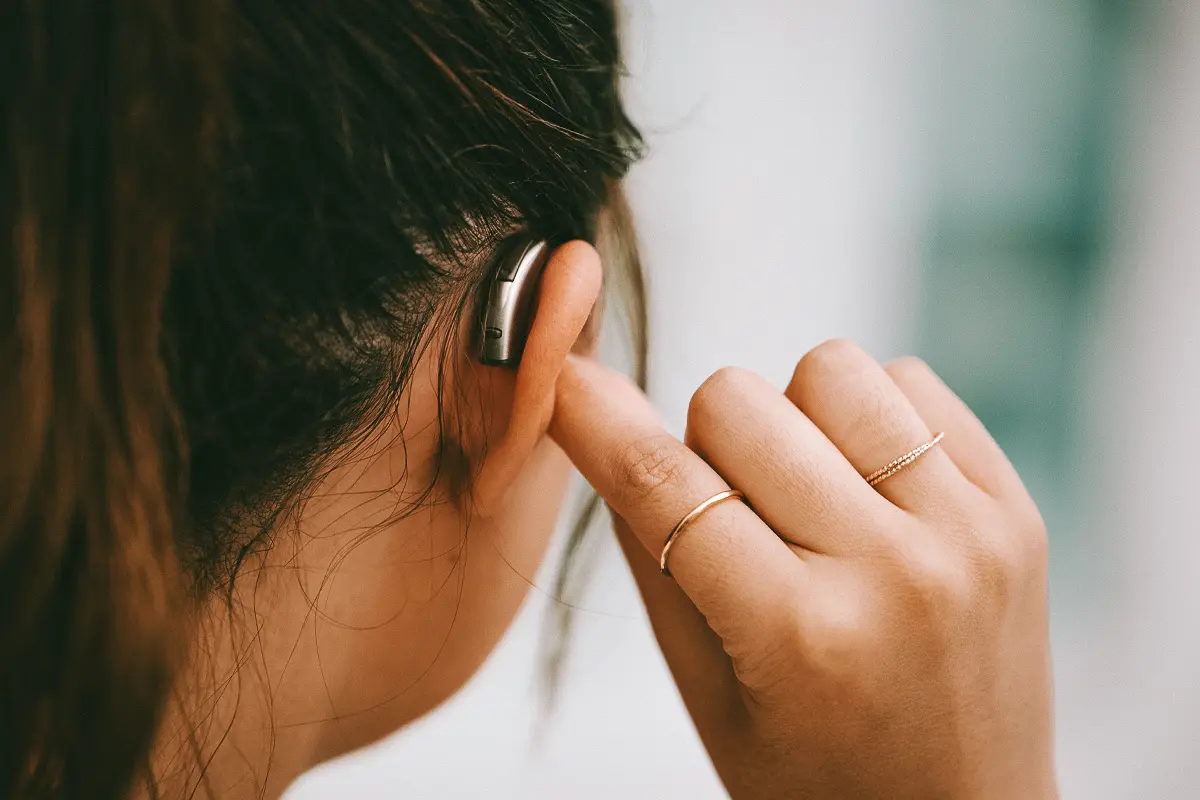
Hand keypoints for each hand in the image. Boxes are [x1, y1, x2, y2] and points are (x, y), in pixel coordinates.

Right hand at [549, 339, 1056, 799]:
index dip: (597, 419)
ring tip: (812, 496)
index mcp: (800, 637)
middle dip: (710, 444)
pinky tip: (870, 488)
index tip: (566, 379)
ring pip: (829, 369)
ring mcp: (968, 533)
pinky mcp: (1016, 508)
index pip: (666, 484)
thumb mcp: (707, 694)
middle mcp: (893, 573)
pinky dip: (869, 418)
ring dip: (795, 418)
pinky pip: (912, 382)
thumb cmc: (819, 777)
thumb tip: (600, 422)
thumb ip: (651, 557)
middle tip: (738, 512)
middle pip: (736, 400)